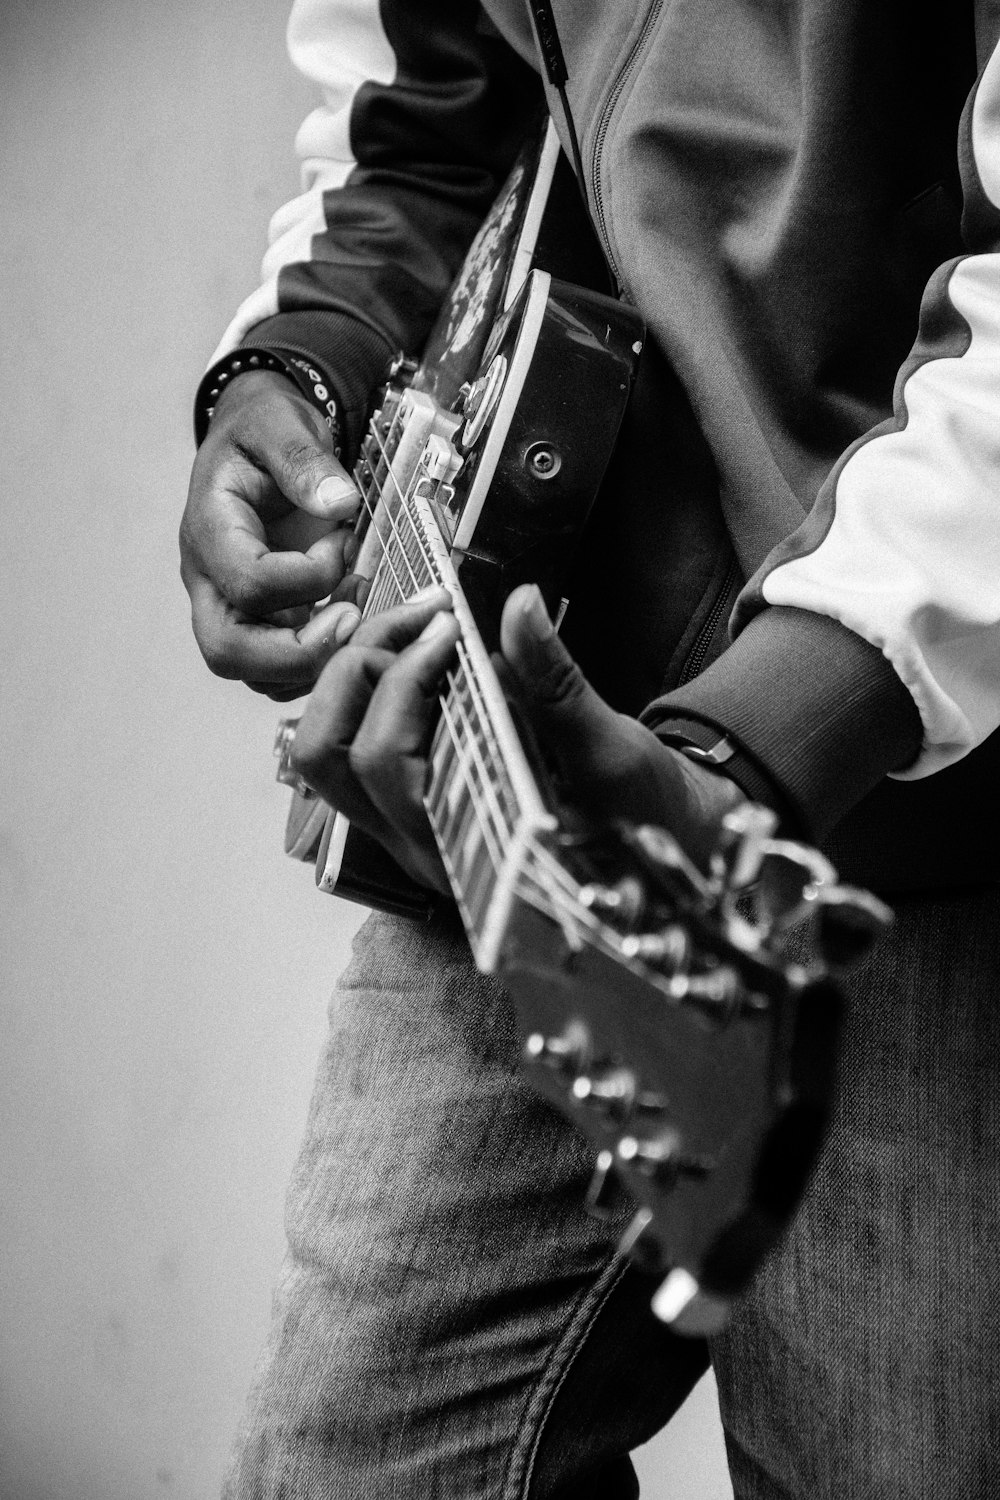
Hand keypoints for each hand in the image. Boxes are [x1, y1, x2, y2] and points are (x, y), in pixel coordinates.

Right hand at [179, 370, 364, 700]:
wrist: (255, 440)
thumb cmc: (264, 432)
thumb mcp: (280, 423)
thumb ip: (302, 459)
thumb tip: (339, 502)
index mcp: (209, 530)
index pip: (247, 583)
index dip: (307, 577)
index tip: (342, 544)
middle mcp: (208, 581)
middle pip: (227, 651)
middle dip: (298, 652)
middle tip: (352, 620)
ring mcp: (229, 609)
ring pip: (254, 674)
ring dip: (313, 663)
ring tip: (357, 614)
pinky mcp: (257, 625)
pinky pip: (279, 673)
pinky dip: (319, 663)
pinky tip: (351, 618)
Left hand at [289, 580, 745, 894]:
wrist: (659, 843)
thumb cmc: (640, 811)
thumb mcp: (611, 748)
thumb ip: (557, 682)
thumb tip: (520, 604)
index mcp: (462, 846)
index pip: (386, 759)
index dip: (405, 677)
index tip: (451, 624)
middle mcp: (415, 845)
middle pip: (327, 753)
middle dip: (362, 667)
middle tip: (426, 615)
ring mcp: (402, 829)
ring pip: (322, 751)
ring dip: (349, 676)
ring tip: (410, 626)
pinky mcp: (406, 805)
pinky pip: (348, 744)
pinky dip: (362, 689)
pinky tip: (408, 648)